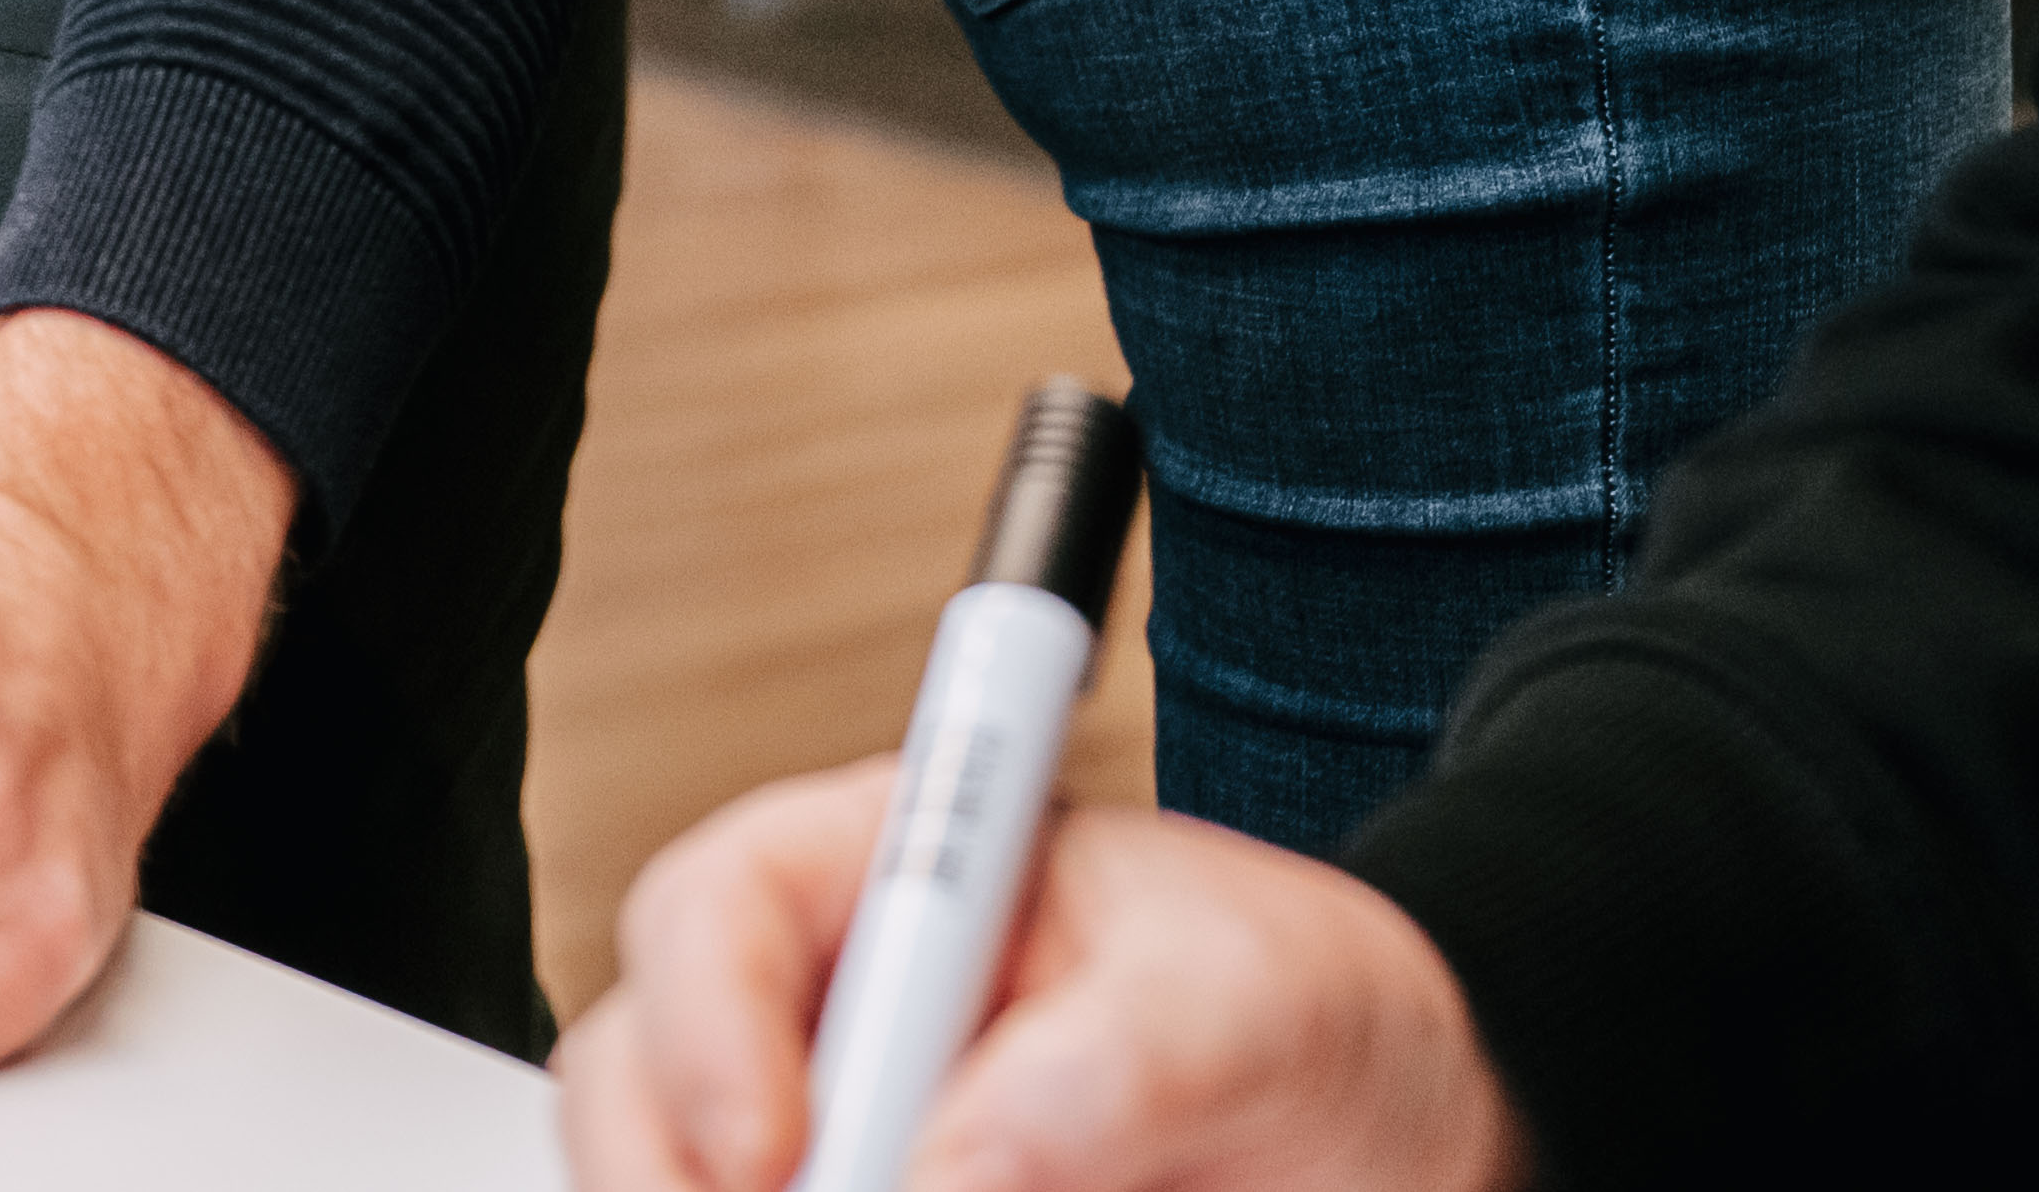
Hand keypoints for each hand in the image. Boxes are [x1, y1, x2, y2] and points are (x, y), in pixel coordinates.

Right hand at [559, 760, 1528, 1191]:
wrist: (1396, 1135)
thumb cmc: (1315, 1014)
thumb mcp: (1266, 1001)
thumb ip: (1130, 1058)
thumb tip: (962, 1158)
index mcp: (901, 877)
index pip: (718, 912)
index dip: (705, 1032)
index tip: (777, 1154)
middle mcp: (836, 1019)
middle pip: (643, 1090)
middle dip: (670, 1176)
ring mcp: (846, 1145)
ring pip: (689, 1189)